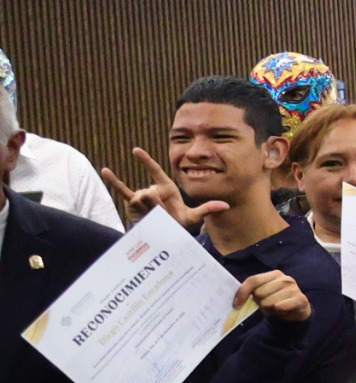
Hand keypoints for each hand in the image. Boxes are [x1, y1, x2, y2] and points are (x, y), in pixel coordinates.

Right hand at [101, 149, 226, 230]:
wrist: (166, 232)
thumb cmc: (179, 221)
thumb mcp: (193, 217)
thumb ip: (207, 209)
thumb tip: (225, 205)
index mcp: (167, 187)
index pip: (156, 171)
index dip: (146, 161)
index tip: (136, 150)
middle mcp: (153, 188)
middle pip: (149, 193)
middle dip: (154, 203)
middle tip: (161, 212)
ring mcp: (142, 195)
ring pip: (139, 199)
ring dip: (146, 209)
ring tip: (153, 216)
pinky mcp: (133, 204)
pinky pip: (122, 192)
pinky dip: (114, 182)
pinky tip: (104, 170)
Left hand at [235, 270, 310, 323]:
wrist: (297, 309)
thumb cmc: (276, 300)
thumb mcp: (263, 293)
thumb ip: (252, 291)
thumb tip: (237, 300)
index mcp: (275, 274)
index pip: (253, 280)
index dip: (242, 292)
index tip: (236, 304)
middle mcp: (285, 279)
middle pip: (259, 292)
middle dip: (259, 302)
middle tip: (266, 304)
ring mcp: (294, 288)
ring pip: (268, 302)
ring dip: (269, 308)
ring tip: (275, 307)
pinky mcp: (300, 299)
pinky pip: (280, 306)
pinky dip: (278, 311)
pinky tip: (282, 310)